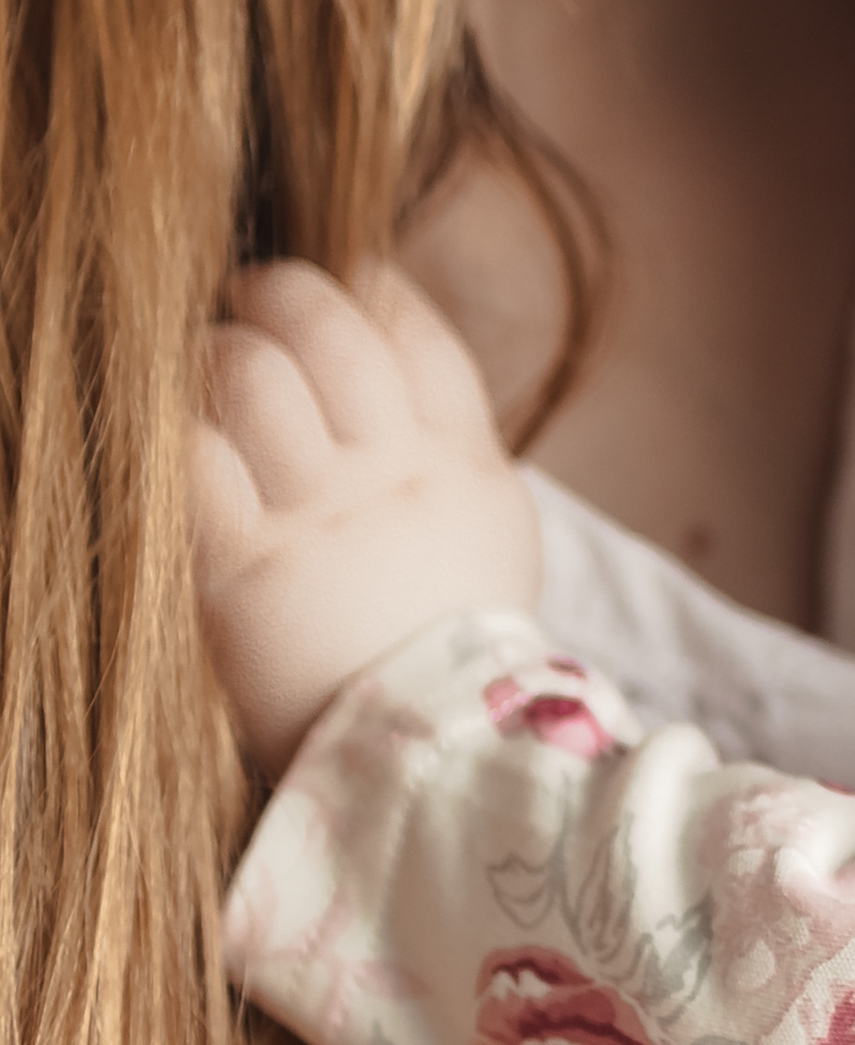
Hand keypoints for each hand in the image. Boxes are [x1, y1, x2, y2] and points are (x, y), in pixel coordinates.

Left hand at [192, 259, 540, 779]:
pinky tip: (172, 430)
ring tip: (199, 358)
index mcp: (460, 460)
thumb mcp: (491, 531)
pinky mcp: (245, 573)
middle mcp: (394, 474)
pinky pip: (195, 462)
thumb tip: (400, 372)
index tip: (340, 276)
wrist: (430, 768)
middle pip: (331, 329)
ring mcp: (320, 520)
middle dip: (279, 292)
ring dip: (215, 350)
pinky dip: (177, 429)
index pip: (413, 329)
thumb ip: (451, 447)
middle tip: (246, 295)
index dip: (367, 284)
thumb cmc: (453, 649)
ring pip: (254, 376)